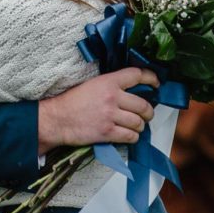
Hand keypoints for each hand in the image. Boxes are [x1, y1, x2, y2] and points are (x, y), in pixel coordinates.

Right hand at [37, 68, 158, 154]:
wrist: (56, 119)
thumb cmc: (72, 102)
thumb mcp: (92, 85)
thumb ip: (111, 85)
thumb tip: (131, 92)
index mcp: (108, 82)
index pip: (137, 75)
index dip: (151, 78)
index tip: (156, 84)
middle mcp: (112, 97)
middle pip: (143, 104)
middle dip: (148, 112)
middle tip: (146, 114)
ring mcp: (110, 115)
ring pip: (139, 122)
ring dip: (141, 126)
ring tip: (136, 126)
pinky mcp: (107, 132)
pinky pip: (130, 136)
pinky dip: (133, 137)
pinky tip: (129, 135)